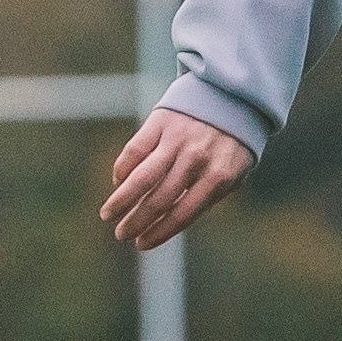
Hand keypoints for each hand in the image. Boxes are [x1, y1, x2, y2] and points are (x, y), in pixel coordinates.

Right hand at [101, 109, 252, 251]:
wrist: (234, 96)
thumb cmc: (231, 145)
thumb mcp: (233, 174)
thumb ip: (206, 198)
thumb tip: (168, 224)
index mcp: (219, 177)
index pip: (183, 214)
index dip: (159, 232)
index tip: (141, 245)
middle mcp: (197, 159)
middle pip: (159, 199)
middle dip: (137, 221)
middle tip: (121, 234)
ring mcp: (178, 139)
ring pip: (142, 176)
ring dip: (121, 199)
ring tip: (107, 214)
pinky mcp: (162, 121)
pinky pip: (135, 150)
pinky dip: (123, 168)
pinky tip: (118, 182)